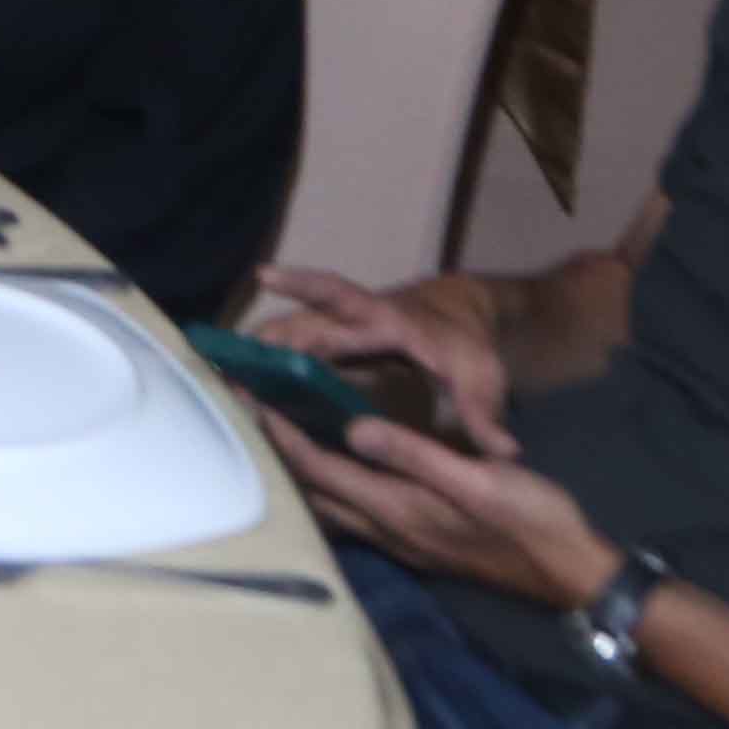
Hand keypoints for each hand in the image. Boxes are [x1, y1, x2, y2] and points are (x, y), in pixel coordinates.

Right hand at [244, 264, 518, 452]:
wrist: (459, 320)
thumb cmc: (466, 344)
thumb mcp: (482, 378)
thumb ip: (486, 415)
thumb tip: (506, 454)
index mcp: (384, 318)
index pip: (338, 294)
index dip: (301, 284)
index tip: (263, 274)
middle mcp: (351, 321)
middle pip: (298, 323)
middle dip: (262, 342)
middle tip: (224, 364)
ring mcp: (338, 334)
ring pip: (289, 339)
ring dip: (258, 359)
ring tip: (222, 385)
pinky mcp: (331, 350)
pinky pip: (293, 354)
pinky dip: (269, 369)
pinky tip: (246, 395)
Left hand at [264, 403, 616, 610]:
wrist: (572, 572)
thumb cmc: (532, 521)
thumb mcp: (478, 479)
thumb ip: (414, 454)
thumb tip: (352, 428)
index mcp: (398, 511)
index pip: (320, 470)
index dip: (280, 436)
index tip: (247, 399)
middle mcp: (389, 531)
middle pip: (314, 492)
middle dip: (276, 454)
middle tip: (246, 413)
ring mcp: (403, 542)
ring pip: (331, 507)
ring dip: (300, 474)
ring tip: (276, 437)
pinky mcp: (418, 543)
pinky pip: (355, 514)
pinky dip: (331, 488)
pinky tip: (333, 470)